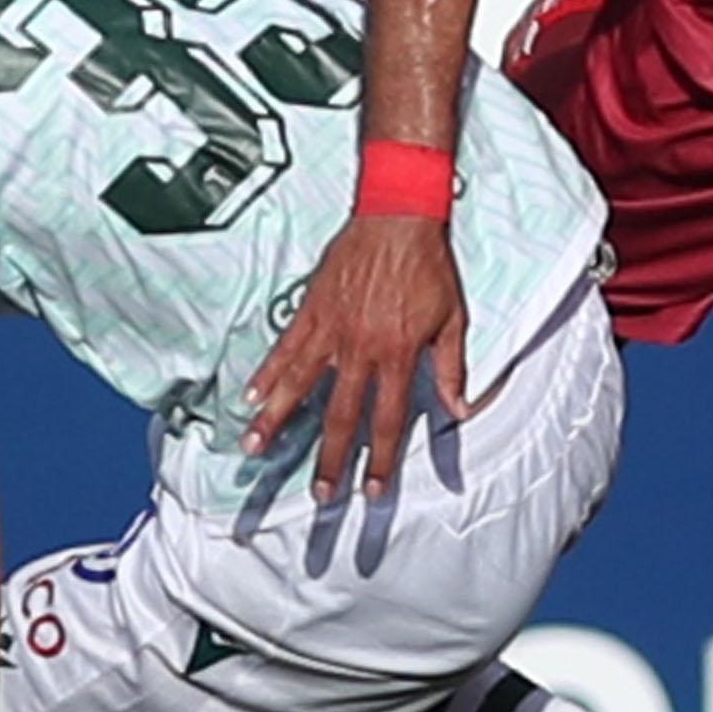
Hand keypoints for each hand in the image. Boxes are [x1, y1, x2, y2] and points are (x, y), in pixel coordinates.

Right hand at [245, 211, 471, 495]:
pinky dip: (266, 373)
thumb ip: (453, 368)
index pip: (388, 419)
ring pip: (299, 385)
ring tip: (254, 451)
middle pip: (341, 415)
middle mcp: (361, 349)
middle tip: (318, 494)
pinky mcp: (310, 309)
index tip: (370, 491)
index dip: (381, 459)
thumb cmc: (429, 267)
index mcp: (398, 355)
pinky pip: (284, 347)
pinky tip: (251, 397)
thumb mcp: (453, 318)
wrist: (400, 217)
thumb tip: (461, 410)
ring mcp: (331, 329)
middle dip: (330, 459)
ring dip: (277, 421)